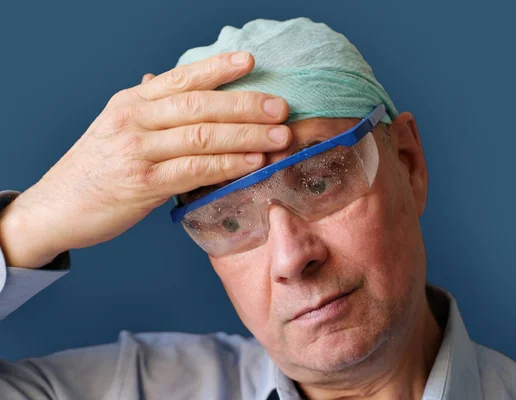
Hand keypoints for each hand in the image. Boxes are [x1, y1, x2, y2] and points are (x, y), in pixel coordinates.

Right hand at [0, 51, 289, 267]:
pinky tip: (252, 163)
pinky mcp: (142, 184)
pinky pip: (194, 170)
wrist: (56, 207)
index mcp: (132, 102)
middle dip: (246, 105)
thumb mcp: (119, 128)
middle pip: (200, 105)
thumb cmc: (96, 168)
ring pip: (202, 136)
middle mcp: (134, 119)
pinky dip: (227, 165)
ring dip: (246, 136)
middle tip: (281, 108)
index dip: (218, 68)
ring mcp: (137, 151)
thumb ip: (153, 112)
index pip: (182, 78)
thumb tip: (182, 90)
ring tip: (278, 136)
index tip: (251, 61)